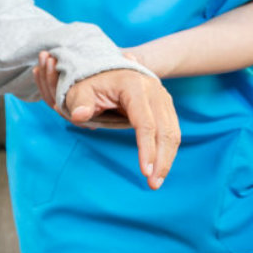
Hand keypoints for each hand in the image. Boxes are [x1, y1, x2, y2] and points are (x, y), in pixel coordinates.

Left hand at [33, 51, 179, 189]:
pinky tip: (160, 166)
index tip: (145, 171)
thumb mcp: (81, 89)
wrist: (109, 67)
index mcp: (134, 86)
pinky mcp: (165, 105)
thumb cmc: (93, 80)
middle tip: (153, 185)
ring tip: (156, 181)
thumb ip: (79, 102)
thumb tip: (79, 116)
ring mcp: (162, 97)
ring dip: (167, 158)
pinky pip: (172, 130)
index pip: (145, 123)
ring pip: (173, 132)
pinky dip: (168, 150)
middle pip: (165, 130)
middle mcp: (154, 90)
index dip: (146, 148)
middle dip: (162, 160)